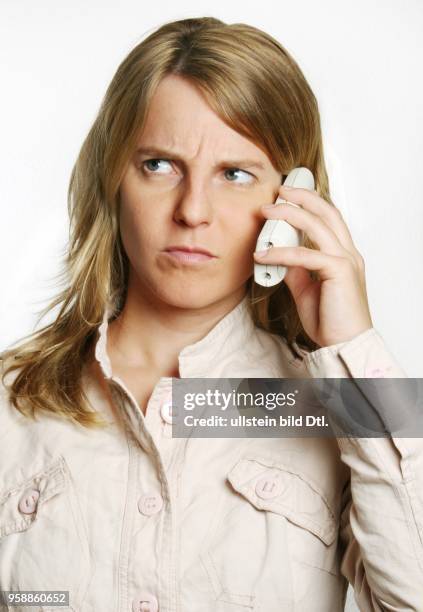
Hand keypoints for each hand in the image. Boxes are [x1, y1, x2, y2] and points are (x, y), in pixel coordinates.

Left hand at [253, 184, 372, 347]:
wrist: (343, 343)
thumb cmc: (330, 319)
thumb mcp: (305, 288)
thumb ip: (295, 268)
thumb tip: (278, 254)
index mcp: (344, 255)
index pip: (329, 219)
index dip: (309, 204)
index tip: (286, 197)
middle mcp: (348, 253)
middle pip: (327, 212)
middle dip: (303, 197)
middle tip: (279, 191)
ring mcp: (346, 260)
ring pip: (318, 225)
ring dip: (290, 214)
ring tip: (267, 212)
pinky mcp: (339, 271)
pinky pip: (305, 255)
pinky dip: (282, 252)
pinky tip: (264, 254)